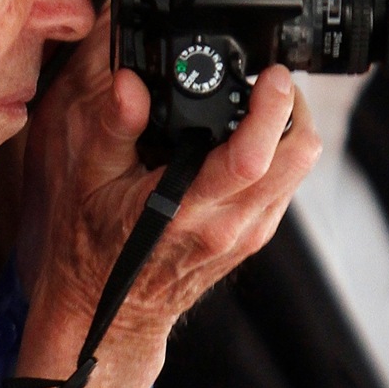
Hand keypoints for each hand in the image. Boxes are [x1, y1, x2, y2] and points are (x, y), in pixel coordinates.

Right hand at [14, 0, 318, 382]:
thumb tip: (129, 82)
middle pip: (299, 157)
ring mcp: (249, 233)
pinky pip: (286, 185)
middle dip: (294, 107)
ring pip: (300, 170)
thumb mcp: (88, 182)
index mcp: (188, 209)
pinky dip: (279, 154)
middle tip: (268, 80)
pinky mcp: (255, 236)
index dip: (271, 108)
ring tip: (257, 103)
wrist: (112, 313)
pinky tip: (244, 140)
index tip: (270, 74)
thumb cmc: (94, 249)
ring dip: (290, 129)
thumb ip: (113, 128)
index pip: (253, 157)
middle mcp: (230, 224)